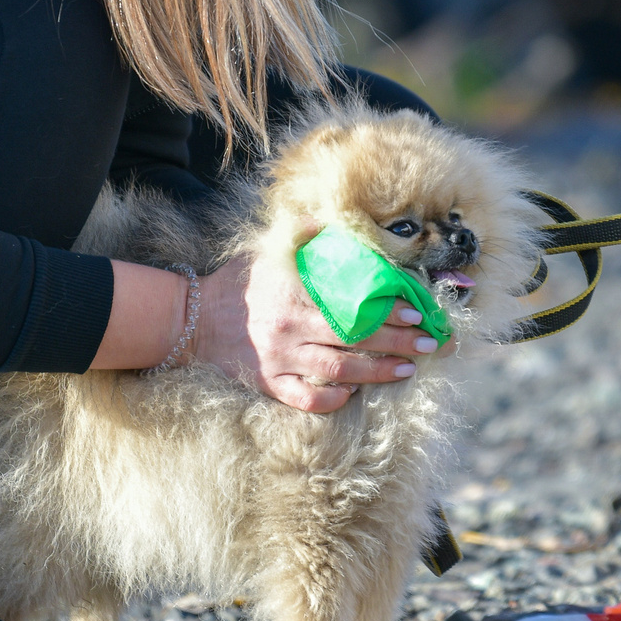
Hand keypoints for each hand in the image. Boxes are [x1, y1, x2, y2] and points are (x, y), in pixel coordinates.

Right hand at [195, 252, 439, 412]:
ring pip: (339, 372)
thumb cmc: (235, 283)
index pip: (352, 306)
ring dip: (377, 373)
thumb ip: (300, 235)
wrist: (190, 319)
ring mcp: (280, 361)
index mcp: (294, 296)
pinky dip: (333, 399)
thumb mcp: (266, 251)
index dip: (389, 311)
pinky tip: (354, 393)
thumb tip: (328, 220)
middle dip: (397, 343)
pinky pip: (307, 400)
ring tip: (407, 369)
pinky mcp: (269, 384)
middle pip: (355, 341)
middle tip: (429, 343)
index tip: (418, 312)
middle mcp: (290, 330)